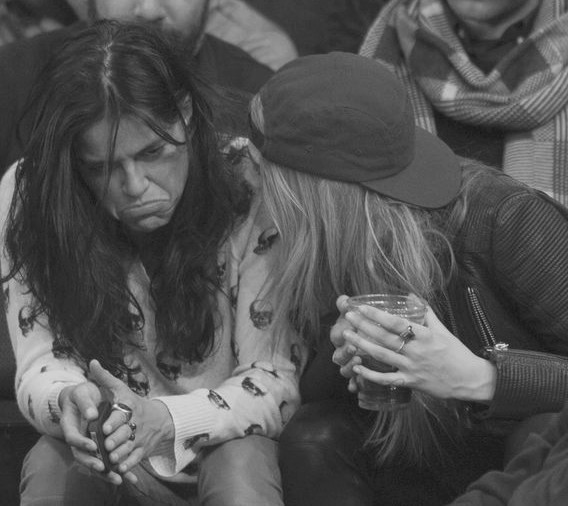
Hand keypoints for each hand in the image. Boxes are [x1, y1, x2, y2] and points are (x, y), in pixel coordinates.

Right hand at [58, 381, 128, 482]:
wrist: (85, 396)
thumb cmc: (82, 393)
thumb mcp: (82, 393)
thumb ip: (85, 403)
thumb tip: (92, 415)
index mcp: (70, 426)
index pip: (72, 438)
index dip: (82, 443)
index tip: (92, 446)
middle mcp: (78, 438)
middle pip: (81, 455)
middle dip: (92, 463)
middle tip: (103, 467)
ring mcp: (88, 444)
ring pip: (94, 461)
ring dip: (106, 472)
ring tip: (118, 478)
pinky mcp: (99, 447)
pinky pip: (107, 461)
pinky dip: (117, 469)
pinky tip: (129, 478)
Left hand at [86, 360, 173, 483]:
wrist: (160, 418)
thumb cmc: (133, 402)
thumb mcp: (121, 388)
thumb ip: (105, 378)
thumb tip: (92, 362)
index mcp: (129, 407)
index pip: (122, 414)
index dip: (114, 422)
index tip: (105, 427)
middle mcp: (136, 423)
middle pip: (126, 433)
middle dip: (116, 440)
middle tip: (107, 445)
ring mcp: (140, 438)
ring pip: (130, 447)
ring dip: (121, 454)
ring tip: (111, 458)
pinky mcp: (143, 450)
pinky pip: (136, 459)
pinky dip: (129, 464)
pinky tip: (121, 469)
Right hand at [330, 295, 361, 392]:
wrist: (367, 337)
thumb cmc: (358, 323)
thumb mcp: (352, 312)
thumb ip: (346, 305)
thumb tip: (342, 299)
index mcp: (340, 336)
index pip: (336, 337)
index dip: (340, 336)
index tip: (348, 331)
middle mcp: (342, 352)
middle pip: (339, 356)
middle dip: (345, 353)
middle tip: (355, 348)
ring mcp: (350, 365)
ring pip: (345, 370)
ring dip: (350, 368)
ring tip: (359, 362)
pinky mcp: (359, 376)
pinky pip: (354, 384)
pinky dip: (354, 386)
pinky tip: (357, 388)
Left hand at [341, 303, 496, 401]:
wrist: (470, 380)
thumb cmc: (456, 352)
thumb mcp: (442, 329)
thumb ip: (425, 312)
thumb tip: (411, 295)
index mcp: (425, 335)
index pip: (397, 323)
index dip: (378, 315)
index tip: (362, 307)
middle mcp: (417, 351)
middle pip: (385, 337)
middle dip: (364, 326)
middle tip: (348, 317)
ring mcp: (412, 368)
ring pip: (382, 356)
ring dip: (362, 345)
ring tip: (347, 336)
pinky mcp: (411, 383)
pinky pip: (387, 379)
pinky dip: (370, 374)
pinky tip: (356, 366)